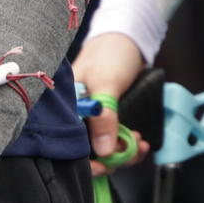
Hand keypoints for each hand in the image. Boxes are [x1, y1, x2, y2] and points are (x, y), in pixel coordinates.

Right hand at [77, 34, 147, 174]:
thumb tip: (105, 151)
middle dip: (110, 156)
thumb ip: (104, 117)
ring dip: (122, 150)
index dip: (86, 160)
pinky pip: (113, 137)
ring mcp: (90, 116)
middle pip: (86, 148)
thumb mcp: (106, 84)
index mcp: (65, 106)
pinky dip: (126, 142)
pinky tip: (138, 140)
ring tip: (138, 143)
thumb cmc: (110, 52)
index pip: (67, 143)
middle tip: (130, 151)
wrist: (128, 37)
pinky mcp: (105, 116)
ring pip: (102, 145)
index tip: (106, 166)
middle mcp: (74, 114)